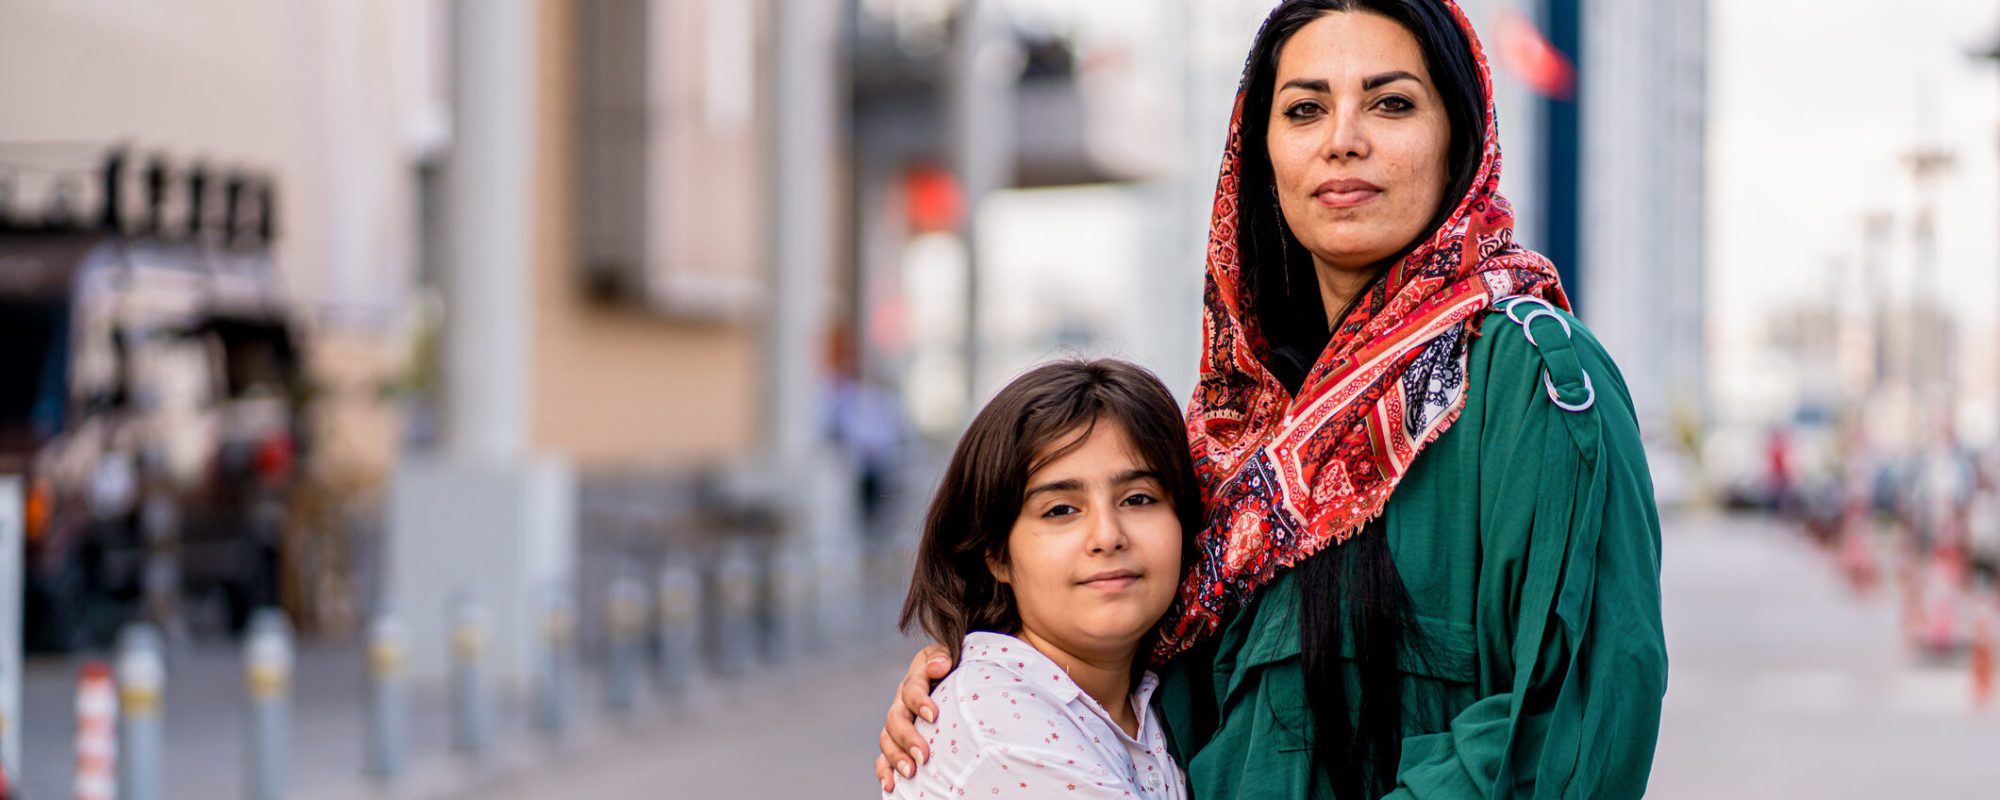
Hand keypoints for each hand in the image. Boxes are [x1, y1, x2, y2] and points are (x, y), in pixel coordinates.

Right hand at [873, 643, 952, 791]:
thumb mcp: (949, 655)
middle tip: (923, 755)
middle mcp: (902, 702)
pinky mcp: (897, 741)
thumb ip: (943, 657)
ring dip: (896, 757)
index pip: (912, 688)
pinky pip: (884, 756)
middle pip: (895, 719)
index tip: (933, 715)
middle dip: (908, 738)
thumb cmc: (953, 669)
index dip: (920, 701)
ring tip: (910, 772)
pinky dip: (885, 770)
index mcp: (915, 679)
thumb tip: (939, 666)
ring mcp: (898, 723)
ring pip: (887, 739)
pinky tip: (891, 785)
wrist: (948, 677)